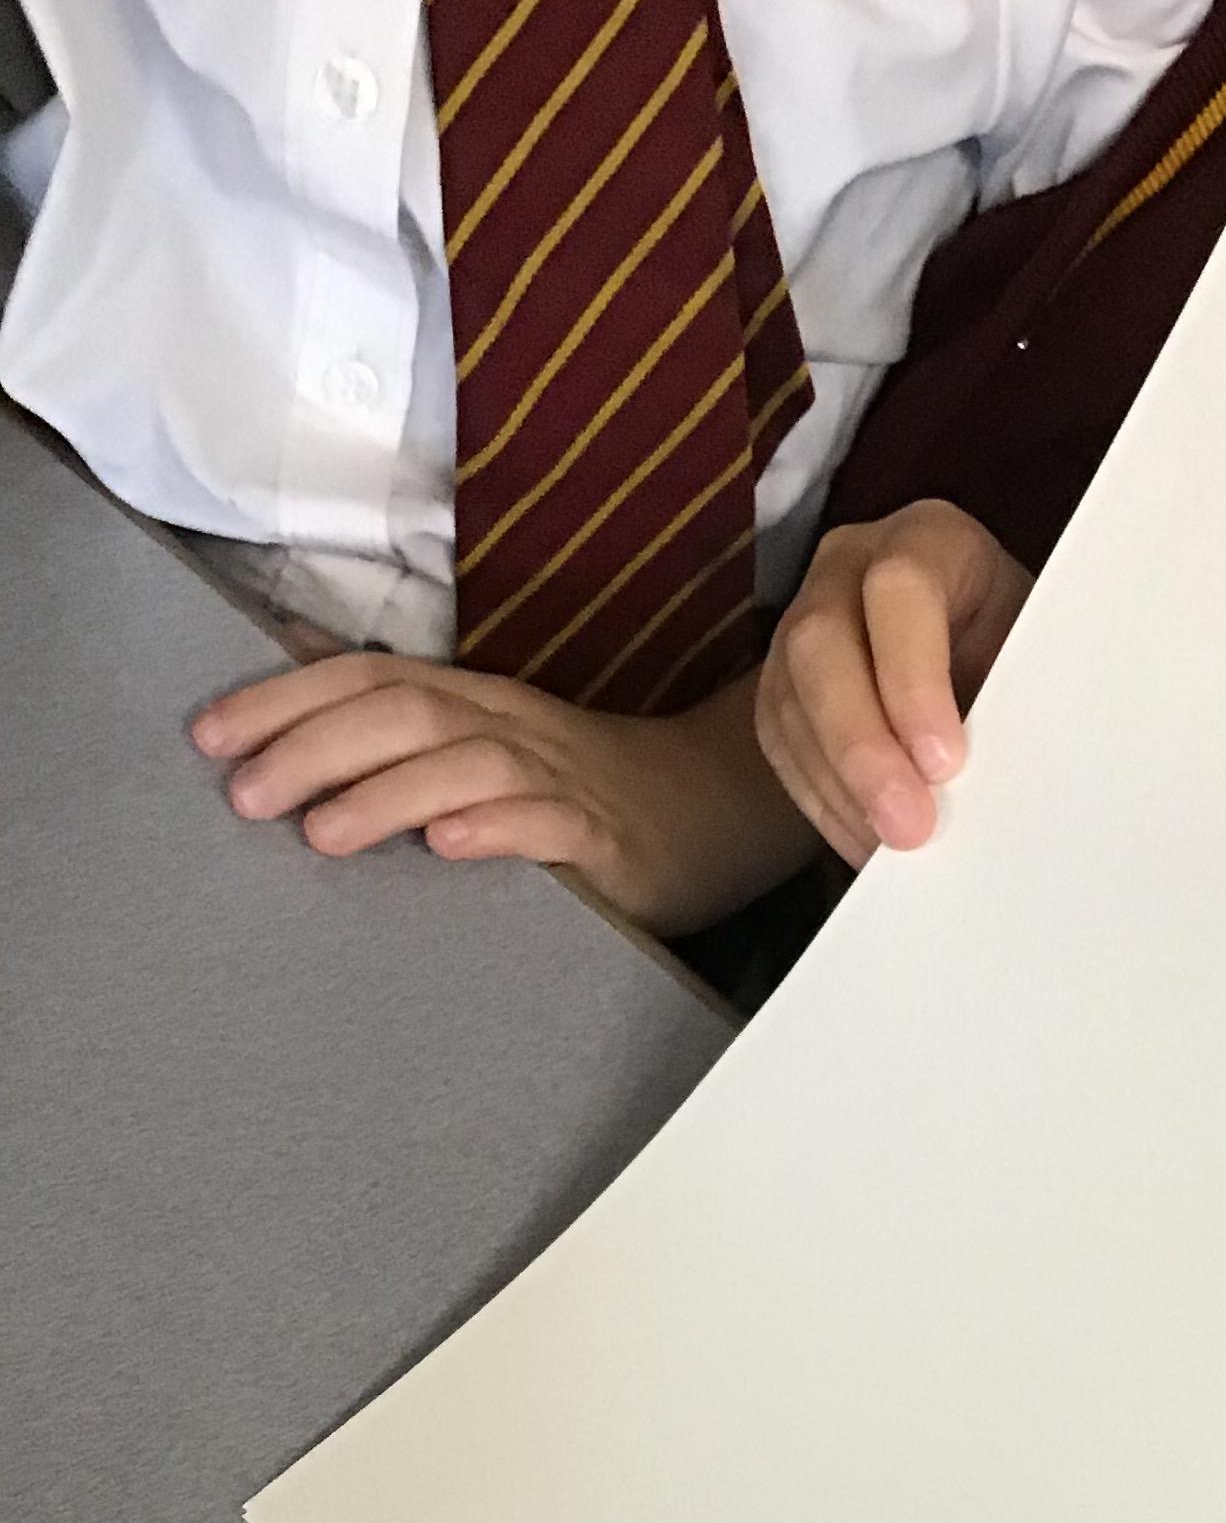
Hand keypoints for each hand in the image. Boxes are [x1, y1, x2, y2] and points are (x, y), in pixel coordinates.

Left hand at [190, 656, 816, 937]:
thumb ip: (409, 736)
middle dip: (313, 747)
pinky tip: (449, 844)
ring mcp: (562, 778)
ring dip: (386, 792)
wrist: (720, 807)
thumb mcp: (490, 748)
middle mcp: (510, 726)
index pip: (367, 678)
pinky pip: (550, 822)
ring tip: (322, 833)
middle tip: (243, 794)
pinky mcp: (607, 836)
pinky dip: (496, 827)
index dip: (284, 698)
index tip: (207, 735)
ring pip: (466, 762)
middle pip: (403, 711)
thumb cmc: (590, 791)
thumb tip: (297, 714)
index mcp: (474, 702)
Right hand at [757, 499, 1033, 864]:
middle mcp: (851, 566)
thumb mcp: (1040, 653)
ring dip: (840, 787)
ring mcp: (806, 619)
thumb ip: (1016, 695)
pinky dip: (824, 801)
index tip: (946, 763)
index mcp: (931, 540)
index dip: (914, 678)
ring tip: (891, 851)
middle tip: (909, 828)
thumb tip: (1004, 780)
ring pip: (790, 701)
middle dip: (862, 746)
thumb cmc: (1025, 650)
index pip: (902, 589)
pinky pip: (781, 744)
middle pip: (822, 644)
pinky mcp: (783, 681)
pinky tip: (865, 843)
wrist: (989, 650)